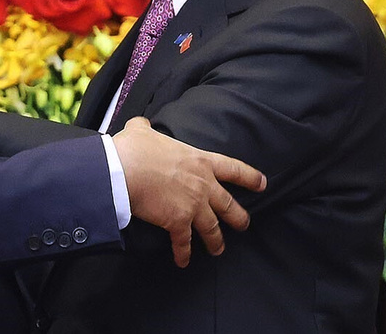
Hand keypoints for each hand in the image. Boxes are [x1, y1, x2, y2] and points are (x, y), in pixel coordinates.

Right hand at [111, 117, 265, 267]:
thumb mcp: (142, 131)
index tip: (262, 184)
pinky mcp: (178, 222)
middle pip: (228, 205)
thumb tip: (141, 125)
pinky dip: (183, 254)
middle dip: (239, 217)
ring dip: (216, 241)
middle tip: (244, 224)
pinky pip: (184, 242)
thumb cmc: (134, 149)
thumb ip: (146, 128)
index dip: (250, 177)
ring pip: (212, 228)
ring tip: (218, 250)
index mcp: (199, 161)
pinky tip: (183, 261)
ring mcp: (193, 205)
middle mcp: (203, 185)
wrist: (123, 170)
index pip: (233, 169)